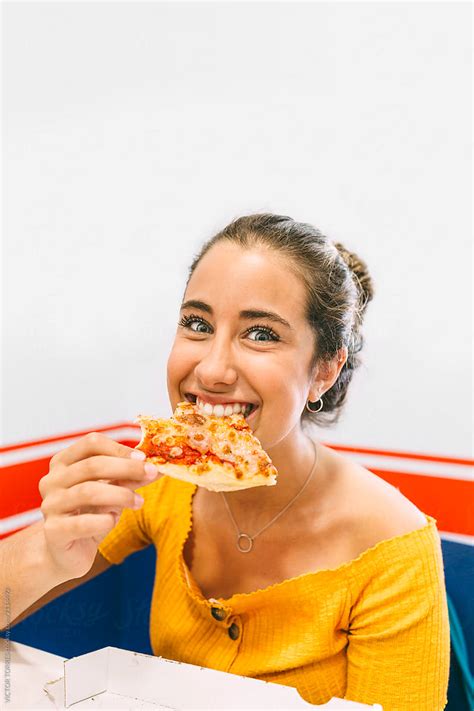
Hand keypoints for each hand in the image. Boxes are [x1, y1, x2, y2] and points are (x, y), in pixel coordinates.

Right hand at [38, 432, 160, 579]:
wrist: (66, 552)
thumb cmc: (89, 515)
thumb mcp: (111, 491)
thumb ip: (129, 478)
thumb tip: (158, 468)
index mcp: (63, 462)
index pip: (91, 443)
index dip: (119, 448)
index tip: (143, 458)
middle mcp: (52, 480)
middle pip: (92, 465)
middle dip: (127, 468)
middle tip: (151, 473)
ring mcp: (50, 505)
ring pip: (89, 491)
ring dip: (121, 495)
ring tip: (139, 502)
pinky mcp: (53, 531)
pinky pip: (83, 523)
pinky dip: (104, 520)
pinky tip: (112, 521)